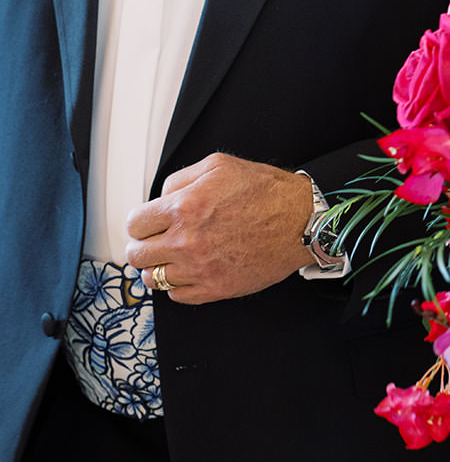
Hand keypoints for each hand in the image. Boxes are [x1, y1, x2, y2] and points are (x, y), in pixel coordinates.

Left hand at [125, 152, 312, 305]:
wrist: (301, 221)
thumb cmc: (266, 192)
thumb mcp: (219, 165)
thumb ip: (180, 179)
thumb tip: (160, 198)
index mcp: (184, 208)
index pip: (135, 224)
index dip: (141, 223)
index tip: (148, 224)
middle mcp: (187, 241)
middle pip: (137, 255)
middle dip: (144, 245)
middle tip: (156, 241)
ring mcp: (200, 269)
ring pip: (153, 279)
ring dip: (158, 267)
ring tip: (172, 257)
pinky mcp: (216, 288)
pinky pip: (177, 296)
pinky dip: (178, 285)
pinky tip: (190, 271)